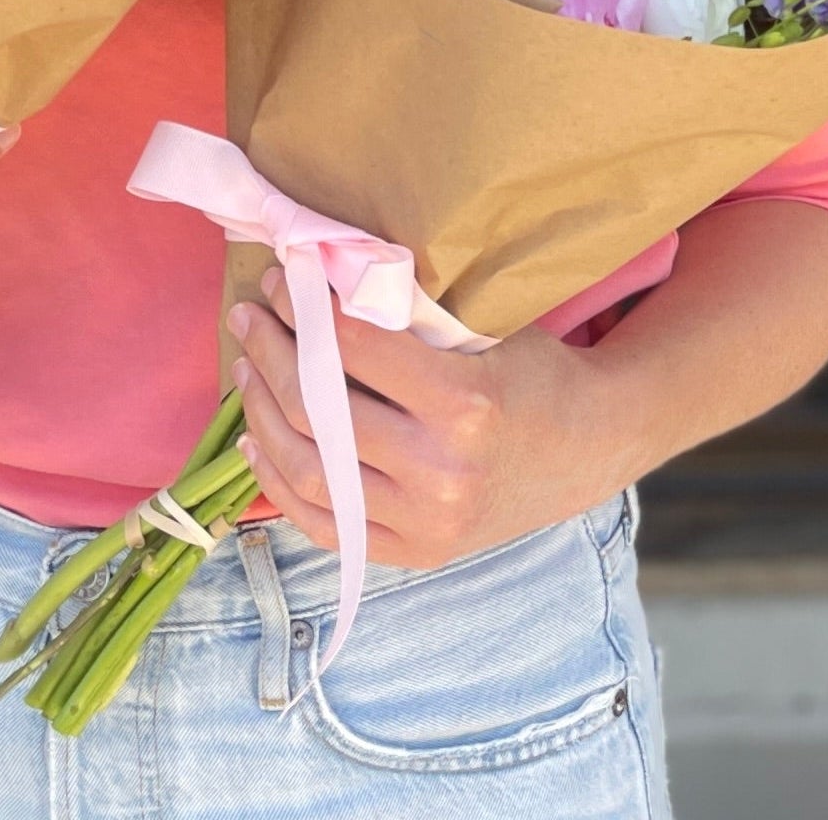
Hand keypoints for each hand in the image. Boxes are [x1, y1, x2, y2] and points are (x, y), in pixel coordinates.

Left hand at [228, 269, 631, 573]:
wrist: (582, 448)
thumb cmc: (529, 370)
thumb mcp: (482, 327)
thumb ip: (406, 311)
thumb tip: (315, 274)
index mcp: (464, 405)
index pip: (354, 349)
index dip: (306, 306)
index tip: (281, 275)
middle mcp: (441, 472)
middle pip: (321, 409)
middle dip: (272, 352)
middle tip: (248, 313)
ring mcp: (425, 523)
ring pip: (310, 470)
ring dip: (263, 412)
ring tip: (245, 366)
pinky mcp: (413, 551)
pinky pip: (325, 523)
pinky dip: (278, 482)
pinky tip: (255, 439)